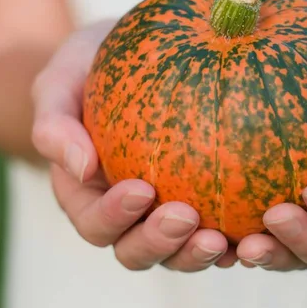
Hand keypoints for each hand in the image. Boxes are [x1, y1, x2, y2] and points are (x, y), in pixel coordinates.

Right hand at [31, 20, 236, 271]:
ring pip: (179, 252)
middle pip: (137, 251)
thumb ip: (55, 124)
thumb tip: (80, 168)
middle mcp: (127, 214)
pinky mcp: (202, 202)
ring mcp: (165, 212)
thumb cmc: (89, 67)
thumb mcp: (60, 83)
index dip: (114, 216)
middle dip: (159, 242)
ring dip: (197, 253)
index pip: (96, 222)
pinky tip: (252, 229)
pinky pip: (218, 230)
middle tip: (186, 217)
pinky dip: (233, 239)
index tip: (140, 188)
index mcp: (88, 196)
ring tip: (223, 237)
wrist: (132, 54)